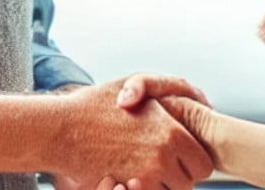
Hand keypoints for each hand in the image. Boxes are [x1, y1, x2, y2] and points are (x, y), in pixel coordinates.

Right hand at [56, 78, 212, 189]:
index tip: (180, 155)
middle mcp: (162, 158)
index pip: (203, 164)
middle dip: (177, 176)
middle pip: (187, 184)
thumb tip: (194, 106)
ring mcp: (143, 178)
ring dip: (160, 186)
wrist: (61, 128)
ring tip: (143, 169)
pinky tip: (129, 178)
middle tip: (160, 163)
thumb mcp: (137, 85)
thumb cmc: (97, 105)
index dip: (193, 161)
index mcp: (172, 133)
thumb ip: (171, 90)